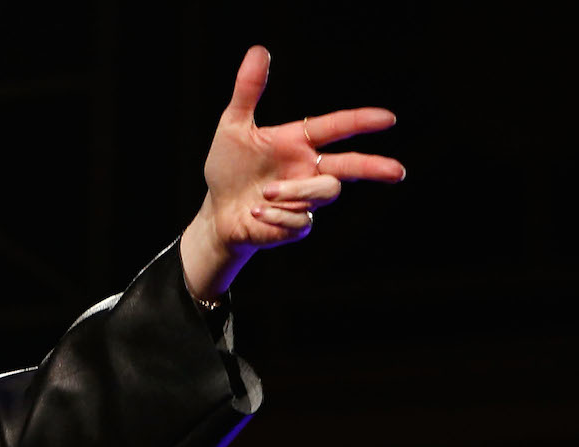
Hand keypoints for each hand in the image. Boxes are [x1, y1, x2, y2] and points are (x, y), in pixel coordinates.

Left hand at [180, 45, 404, 299]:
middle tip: (397, 172)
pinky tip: (255, 214)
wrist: (217, 213)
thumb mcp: (233, 127)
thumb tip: (258, 52)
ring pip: (325, 191)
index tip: (388, 119)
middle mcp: (309, 169)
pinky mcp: (297, 225)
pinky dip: (276, 216)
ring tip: (264, 193)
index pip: (337, 127)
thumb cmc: (228, 169)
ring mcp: (306, 199)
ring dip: (294, 192)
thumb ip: (248, 92)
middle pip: (351, 166)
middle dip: (374, 167)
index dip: (362, 121)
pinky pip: (301, 220)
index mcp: (300, 142)